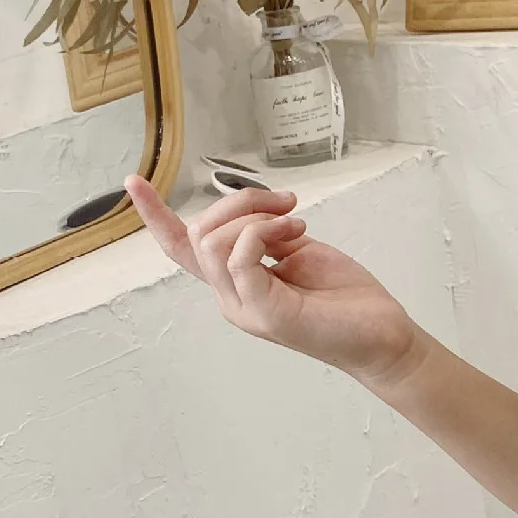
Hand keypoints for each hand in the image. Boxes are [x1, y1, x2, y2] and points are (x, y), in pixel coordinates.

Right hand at [124, 174, 420, 382]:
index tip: (133, 181)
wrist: (384, 336)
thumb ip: (268, 237)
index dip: (156, 216)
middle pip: (199, 233)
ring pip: (213, 242)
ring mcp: (245, 308)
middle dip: (239, 201)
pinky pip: (238, 257)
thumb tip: (254, 213)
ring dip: (254, 215)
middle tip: (286, 202)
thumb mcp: (300, 253)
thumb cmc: (346, 298)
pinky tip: (295, 232)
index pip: (182, 249)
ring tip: (295, 220)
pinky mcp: (266, 313)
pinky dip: (262, 232)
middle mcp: (231, 298)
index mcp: (235, 283)